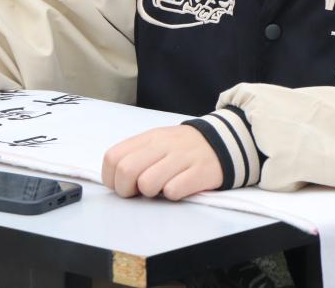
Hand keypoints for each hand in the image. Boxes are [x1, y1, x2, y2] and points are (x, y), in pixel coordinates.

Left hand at [101, 125, 223, 200]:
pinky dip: (173, 195)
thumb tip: (116, 179)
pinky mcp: (199, 172)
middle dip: (126, 190)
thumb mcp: (157, 142)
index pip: (113, 158)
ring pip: (147, 183)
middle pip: (126, 171)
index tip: (123, 185)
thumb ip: (136, 155)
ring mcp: (181, 157)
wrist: (223, 141)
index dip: (112, 179)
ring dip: (150, 193)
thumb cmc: (182, 148)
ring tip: (161, 189)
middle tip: (138, 192)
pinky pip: (173, 191)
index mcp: (148, 138)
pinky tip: (179, 188)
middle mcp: (162, 145)